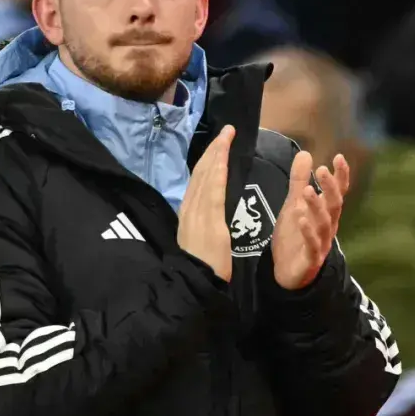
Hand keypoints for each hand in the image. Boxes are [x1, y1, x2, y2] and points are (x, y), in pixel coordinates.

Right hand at [177, 126, 234, 281]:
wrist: (197, 284)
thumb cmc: (202, 268)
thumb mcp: (199, 239)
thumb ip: (202, 222)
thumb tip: (207, 209)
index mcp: (188, 213)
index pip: (197, 180)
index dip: (207, 160)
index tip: (217, 145)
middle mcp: (189, 208)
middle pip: (200, 173)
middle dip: (212, 150)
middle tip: (225, 131)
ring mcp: (197, 213)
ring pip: (205, 177)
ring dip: (216, 154)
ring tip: (226, 136)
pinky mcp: (208, 220)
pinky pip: (213, 191)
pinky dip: (216, 172)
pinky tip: (222, 157)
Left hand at [270, 153, 349, 289]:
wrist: (286, 272)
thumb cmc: (294, 236)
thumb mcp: (294, 204)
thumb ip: (299, 181)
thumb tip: (305, 153)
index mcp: (326, 213)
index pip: (338, 192)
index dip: (340, 176)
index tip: (338, 157)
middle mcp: (328, 226)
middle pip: (334, 205)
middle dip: (330, 188)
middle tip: (322, 170)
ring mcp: (321, 243)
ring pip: (324, 224)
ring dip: (317, 207)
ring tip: (308, 191)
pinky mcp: (310, 259)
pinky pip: (312, 245)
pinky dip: (307, 232)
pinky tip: (300, 219)